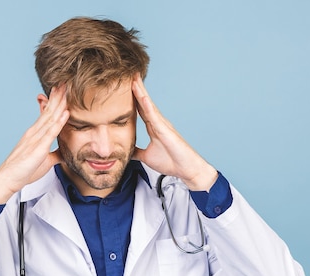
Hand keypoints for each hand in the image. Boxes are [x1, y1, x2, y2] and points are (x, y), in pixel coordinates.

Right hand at [0, 85, 69, 203]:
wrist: (7, 179)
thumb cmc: (23, 171)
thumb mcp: (45, 161)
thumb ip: (55, 154)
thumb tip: (65, 152)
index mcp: (35, 134)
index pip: (47, 114)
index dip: (55, 101)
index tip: (62, 90)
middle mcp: (34, 132)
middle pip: (49, 110)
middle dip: (58, 96)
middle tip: (65, 81)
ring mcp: (35, 138)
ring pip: (50, 117)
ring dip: (59, 103)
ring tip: (66, 89)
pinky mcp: (38, 148)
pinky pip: (50, 133)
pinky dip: (59, 122)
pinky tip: (65, 113)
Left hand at [131, 74, 217, 190]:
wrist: (186, 169)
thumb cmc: (171, 161)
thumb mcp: (146, 157)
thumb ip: (136, 151)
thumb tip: (126, 151)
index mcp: (153, 127)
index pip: (139, 108)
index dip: (131, 97)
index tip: (123, 86)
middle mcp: (158, 122)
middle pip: (143, 101)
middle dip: (135, 88)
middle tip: (127, 73)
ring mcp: (162, 124)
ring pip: (148, 104)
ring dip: (140, 91)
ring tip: (132, 78)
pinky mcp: (165, 129)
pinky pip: (153, 115)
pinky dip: (146, 104)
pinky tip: (140, 95)